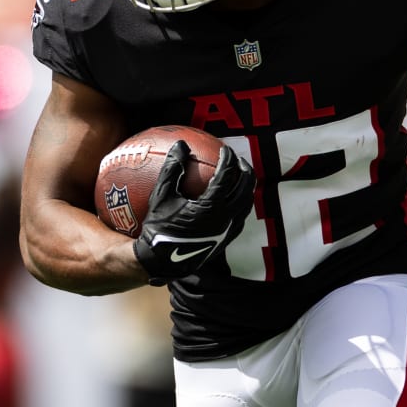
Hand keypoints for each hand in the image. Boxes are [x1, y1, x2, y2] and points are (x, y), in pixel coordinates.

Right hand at [134, 141, 254, 284]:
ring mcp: (229, 229)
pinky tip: (232, 197)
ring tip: (239, 175)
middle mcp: (225, 218)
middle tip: (237, 159)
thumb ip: (172, 169)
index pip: (227, 175)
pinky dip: (241, 201)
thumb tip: (180, 144)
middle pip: (245, 187)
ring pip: (247, 202)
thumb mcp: (161, 197)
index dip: (228, 159)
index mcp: (211, 207)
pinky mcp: (228, 238)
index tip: (224, 149)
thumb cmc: (159, 228)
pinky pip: (241, 215)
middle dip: (244, 169)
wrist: (164, 262)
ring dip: (246, 186)